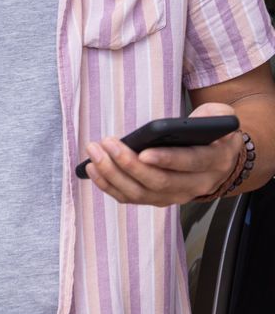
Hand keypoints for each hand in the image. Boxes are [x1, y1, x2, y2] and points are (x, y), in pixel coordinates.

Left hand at [85, 103, 240, 205]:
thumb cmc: (214, 132)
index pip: (190, 163)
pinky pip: (131, 198)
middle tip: (106, 143)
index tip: (142, 152)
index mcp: (214, 161)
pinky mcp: (159, 199)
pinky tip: (93, 169)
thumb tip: (190, 121)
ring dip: (113, 175)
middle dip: (129, 164)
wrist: (220, 158)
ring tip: (94, 153)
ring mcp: (177, 195)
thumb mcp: (220, 115)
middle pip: (159, 182)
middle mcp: (197, 184)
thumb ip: (212, 114)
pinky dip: (109, 185)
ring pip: (141, 193)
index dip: (166, 160)